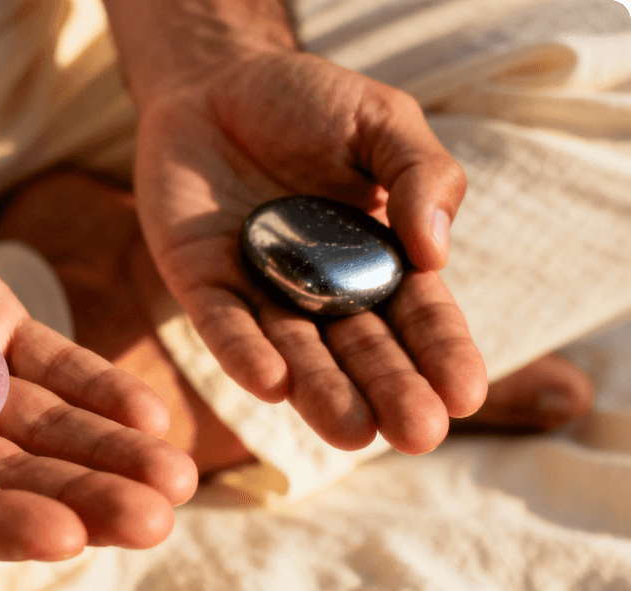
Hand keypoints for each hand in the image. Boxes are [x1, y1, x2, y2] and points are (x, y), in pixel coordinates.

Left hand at [133, 48, 486, 453]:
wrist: (210, 80)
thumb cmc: (306, 101)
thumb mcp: (381, 121)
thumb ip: (421, 174)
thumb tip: (437, 249)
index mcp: (379, 258)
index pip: (419, 316)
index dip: (442, 354)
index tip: (465, 396)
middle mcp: (323, 289)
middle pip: (361, 349)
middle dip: (390, 391)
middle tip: (417, 435)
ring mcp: (260, 290)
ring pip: (295, 352)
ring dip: (321, 392)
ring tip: (350, 431)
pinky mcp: (201, 283)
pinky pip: (223, 323)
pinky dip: (244, 352)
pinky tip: (271, 383)